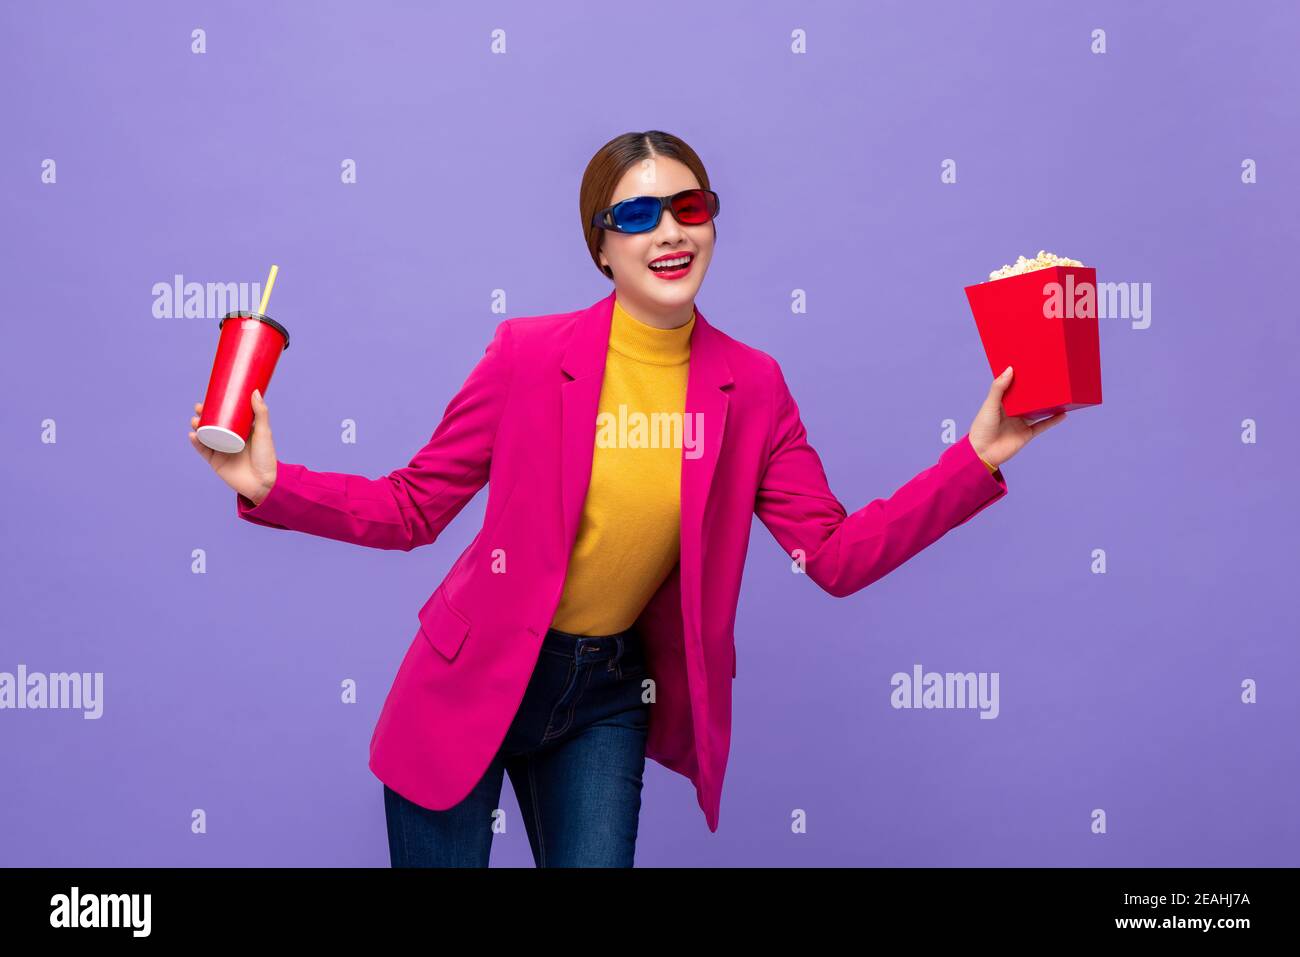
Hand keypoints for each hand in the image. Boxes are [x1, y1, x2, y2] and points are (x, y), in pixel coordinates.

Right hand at [188, 389, 278, 504]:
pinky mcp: (216, 461)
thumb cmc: (266, 457)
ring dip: (197, 426)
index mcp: (241, 431)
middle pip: (213, 424)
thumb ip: (260, 413)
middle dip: (203, 414)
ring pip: (205, 435)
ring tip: (195, 420)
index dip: (217, 406)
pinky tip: (192, 435)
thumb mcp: (264, 432)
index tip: (210, 396)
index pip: (227, 415)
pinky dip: (196, 442)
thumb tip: (254, 391)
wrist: (263, 483)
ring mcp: (222, 450)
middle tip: (199, 407)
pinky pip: (203, 450)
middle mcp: (230, 439)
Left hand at [967, 366, 1066, 469]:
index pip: (1014, 387)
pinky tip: (1063, 413)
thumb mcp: (990, 405)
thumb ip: (999, 388)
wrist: (983, 453)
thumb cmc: (982, 428)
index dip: (1021, 378)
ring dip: (1049, 404)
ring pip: (1038, 410)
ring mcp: (1021, 422)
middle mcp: (1013, 411)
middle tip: (1051, 376)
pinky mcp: (1027, 433)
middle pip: (1029, 398)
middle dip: (1038, 389)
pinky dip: (1053, 420)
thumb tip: (1010, 369)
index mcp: (1002, 402)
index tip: (1031, 365)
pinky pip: (1043, 425)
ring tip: (1061, 392)